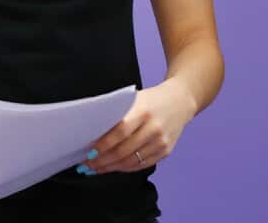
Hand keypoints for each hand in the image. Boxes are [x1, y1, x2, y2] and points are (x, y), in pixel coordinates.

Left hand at [82, 80, 197, 173]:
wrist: (180, 101)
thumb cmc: (151, 100)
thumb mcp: (134, 99)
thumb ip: (117, 114)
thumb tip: (92, 135)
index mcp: (143, 111)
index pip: (120, 132)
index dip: (103, 145)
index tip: (88, 154)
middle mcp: (154, 128)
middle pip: (124, 150)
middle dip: (103, 161)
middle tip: (87, 165)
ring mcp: (161, 142)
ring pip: (132, 161)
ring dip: (111, 167)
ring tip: (97, 169)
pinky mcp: (166, 151)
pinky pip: (142, 165)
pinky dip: (125, 168)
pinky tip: (114, 167)